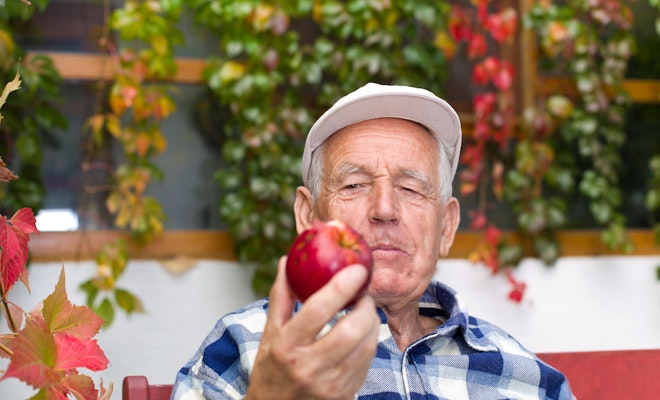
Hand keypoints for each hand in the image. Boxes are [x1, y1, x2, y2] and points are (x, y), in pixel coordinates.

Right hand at [246, 256, 379, 399]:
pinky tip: (362, 334)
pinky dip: (370, 342)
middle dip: (365, 307)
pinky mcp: (344, 395)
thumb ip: (280, 297)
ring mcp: (329, 384)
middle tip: (364, 295)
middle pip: (350, 330)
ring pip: (365, 347)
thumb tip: (286, 262)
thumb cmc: (272, 370)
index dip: (340, 287)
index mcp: (286, 346)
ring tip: (364, 312)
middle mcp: (308, 366)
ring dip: (372, 323)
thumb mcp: (269, 335)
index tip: (357, 270)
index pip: (316, 311)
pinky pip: (367, 363)